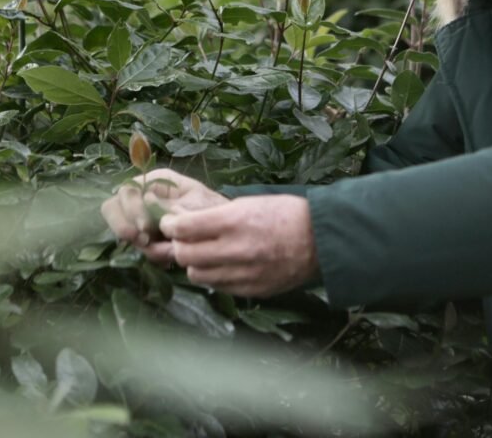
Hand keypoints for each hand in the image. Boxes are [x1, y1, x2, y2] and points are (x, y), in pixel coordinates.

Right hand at [100, 168, 227, 264]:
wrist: (229, 230)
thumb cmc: (215, 209)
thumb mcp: (196, 204)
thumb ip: (171, 206)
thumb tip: (148, 203)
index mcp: (155, 181)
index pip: (127, 190)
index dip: (131, 209)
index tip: (145, 228)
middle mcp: (145, 196)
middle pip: (113, 207)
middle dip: (124, 227)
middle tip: (145, 241)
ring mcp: (144, 217)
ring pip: (124, 230)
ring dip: (142, 244)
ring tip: (166, 252)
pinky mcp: (150, 236)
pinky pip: (139, 246)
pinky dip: (152, 254)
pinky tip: (169, 258)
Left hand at [159, 195, 317, 297]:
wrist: (322, 239)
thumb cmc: (286, 213)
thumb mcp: (250, 202)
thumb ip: (217, 216)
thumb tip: (186, 224)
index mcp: (234, 221)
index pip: (184, 228)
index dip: (170, 225)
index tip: (169, 223)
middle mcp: (236, 249)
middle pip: (185, 254)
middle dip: (179, 245)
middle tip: (183, 239)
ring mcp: (244, 273)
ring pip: (197, 275)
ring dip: (195, 264)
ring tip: (203, 254)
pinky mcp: (252, 290)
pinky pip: (218, 287)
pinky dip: (214, 277)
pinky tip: (222, 266)